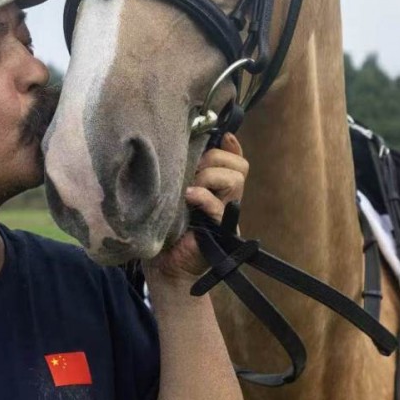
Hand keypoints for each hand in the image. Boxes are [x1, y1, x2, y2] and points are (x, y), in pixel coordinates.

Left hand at [148, 133, 248, 277]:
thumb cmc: (162, 224)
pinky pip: (219, 207)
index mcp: (216, 187)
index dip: (229, 145)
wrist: (162, 263)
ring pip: (234, 181)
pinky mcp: (221, 232)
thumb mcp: (171, 190)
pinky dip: (204, 197)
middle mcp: (226, 199)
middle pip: (238, 166)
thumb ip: (183, 170)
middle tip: (190, 172)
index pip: (236, 159)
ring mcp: (226, 215)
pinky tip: (188, 198)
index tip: (219, 137)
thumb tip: (186, 141)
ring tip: (188, 189)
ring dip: (208, 177)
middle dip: (213, 160)